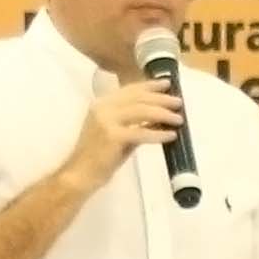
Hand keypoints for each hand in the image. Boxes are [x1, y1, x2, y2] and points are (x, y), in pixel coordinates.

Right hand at [64, 72, 183, 190]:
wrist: (79, 174)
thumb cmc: (98, 158)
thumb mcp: (118, 134)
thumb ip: (134, 124)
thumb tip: (158, 118)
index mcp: (102, 104)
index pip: (130, 90)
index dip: (150, 86)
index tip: (167, 84)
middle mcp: (103, 107)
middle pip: (138, 98)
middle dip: (161, 99)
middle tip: (178, 103)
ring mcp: (106, 120)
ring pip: (142, 111)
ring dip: (163, 114)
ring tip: (178, 119)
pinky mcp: (112, 136)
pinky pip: (141, 132)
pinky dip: (158, 133)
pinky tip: (170, 136)